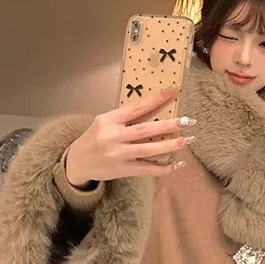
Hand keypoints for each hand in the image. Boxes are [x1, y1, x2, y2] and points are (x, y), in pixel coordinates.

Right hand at [65, 89, 195, 185]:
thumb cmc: (94, 139)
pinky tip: (177, 164)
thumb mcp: (104, 123)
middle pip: (145, 129)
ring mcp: (118, 155)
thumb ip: (125, 118)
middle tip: (187, 121)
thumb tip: (155, 108)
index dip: (156, 100)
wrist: (77, 163)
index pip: (136, 107)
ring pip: (149, 150)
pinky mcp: (122, 170)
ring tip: (187, 140)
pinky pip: (147, 169)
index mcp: (108, 120)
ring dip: (170, 146)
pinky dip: (163, 168)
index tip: (173, 92)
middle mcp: (113, 137)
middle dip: (168, 125)